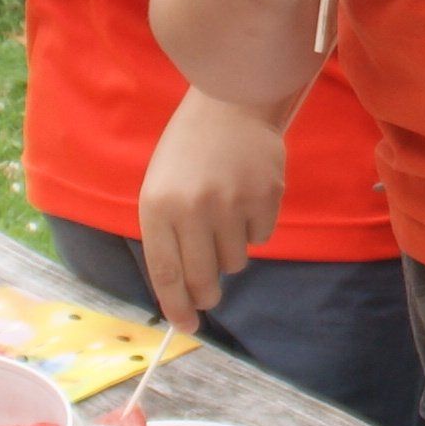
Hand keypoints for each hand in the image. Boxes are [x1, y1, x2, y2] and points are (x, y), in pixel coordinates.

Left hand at [133, 93, 287, 328]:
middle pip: (203, 277)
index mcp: (158, 206)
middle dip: (206, 293)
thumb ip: (167, 234)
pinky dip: (254, 227)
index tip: (185, 326)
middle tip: (209, 295)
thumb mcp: (160, 186)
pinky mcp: (266, 197)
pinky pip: (261, 237)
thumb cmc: (188, 148)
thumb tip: (182, 289)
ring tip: (225, 217)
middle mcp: (194, 208)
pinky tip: (246, 198)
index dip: (175, 306)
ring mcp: (233, 203)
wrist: (231, 99)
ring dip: (230, 251)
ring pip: (235, 260)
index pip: (166, 272)